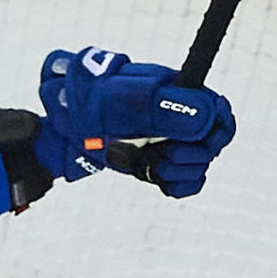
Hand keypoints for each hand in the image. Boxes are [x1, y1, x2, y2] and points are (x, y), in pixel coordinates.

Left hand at [35, 48, 236, 198]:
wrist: (58, 132)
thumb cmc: (84, 104)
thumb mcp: (118, 101)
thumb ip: (160, 107)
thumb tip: (205, 119)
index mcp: (174, 92)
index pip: (218, 111)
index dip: (216, 130)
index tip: (199, 142)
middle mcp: (176, 115)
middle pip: (212, 142)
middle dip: (192, 155)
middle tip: (164, 156)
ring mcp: (167, 140)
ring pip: (198, 164)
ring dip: (177, 171)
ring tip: (146, 165)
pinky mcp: (156, 162)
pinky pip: (185, 181)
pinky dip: (175, 185)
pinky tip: (155, 178)